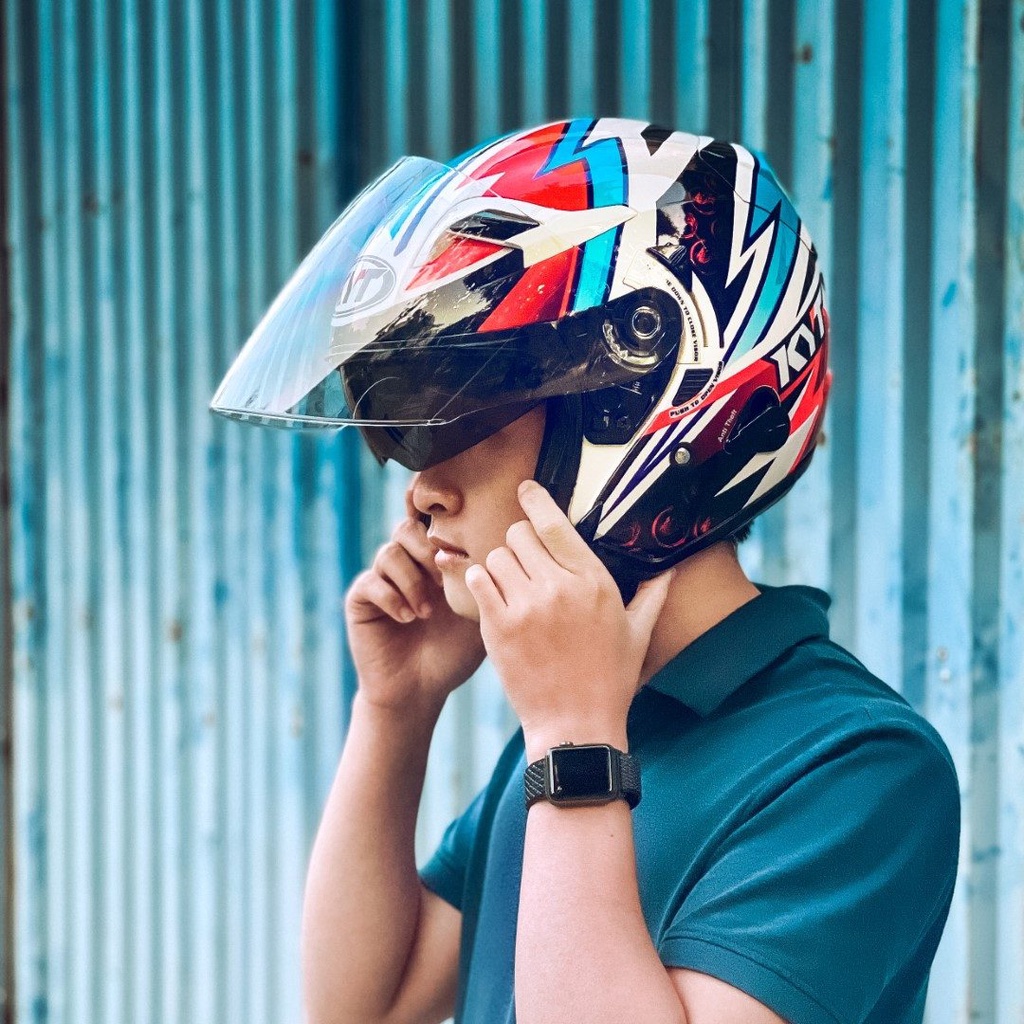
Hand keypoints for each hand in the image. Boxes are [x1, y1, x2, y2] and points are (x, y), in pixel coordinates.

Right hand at [344, 488, 485, 715]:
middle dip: (427, 547)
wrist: (420, 691)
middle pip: (407, 528)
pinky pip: (371, 582)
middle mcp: (406, 566)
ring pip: (389, 552)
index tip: (451, 511)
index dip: (435, 514)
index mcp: (434, 563)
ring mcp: (382, 581)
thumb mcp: (478, 615)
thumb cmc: (454, 654)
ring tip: (427, 612)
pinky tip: (408, 618)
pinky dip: (392, 597)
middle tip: (442, 576)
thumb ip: (486, 583)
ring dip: (412, 580)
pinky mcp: (361, 599)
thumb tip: (510, 551)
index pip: (430, 524)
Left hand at [464, 480, 671, 752]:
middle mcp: (559, 587)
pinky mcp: (499, 627)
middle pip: (520, 535)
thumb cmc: (610, 679)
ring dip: (500, 566)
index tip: (526, 488)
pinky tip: (491, 596)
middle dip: (520, 544)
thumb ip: (654, 593)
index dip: (536, 499)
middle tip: (525, 564)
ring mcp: (527, 607)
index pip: (555, 523)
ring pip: (496, 555)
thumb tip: (674, 566)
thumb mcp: (638, 633)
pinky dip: (480, 583)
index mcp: (594, 581)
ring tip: (510, 585)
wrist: (576, 726)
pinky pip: (478, 581)